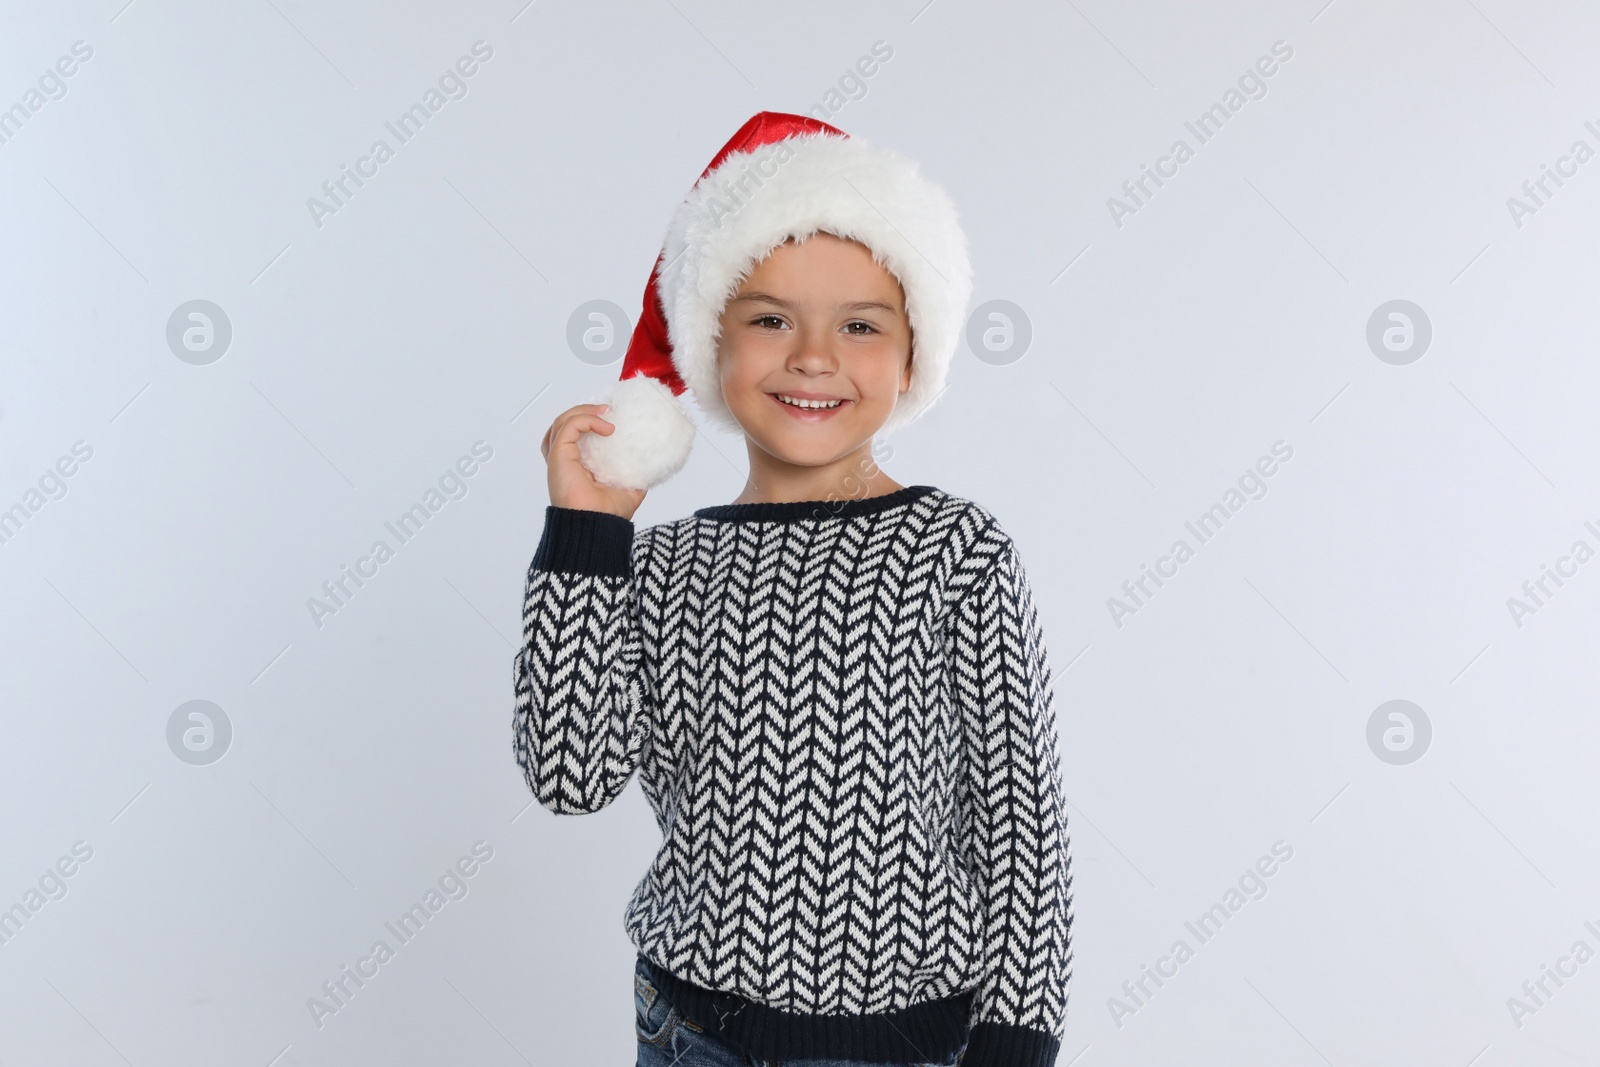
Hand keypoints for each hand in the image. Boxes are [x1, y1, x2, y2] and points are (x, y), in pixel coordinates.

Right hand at [541, 403, 647, 519]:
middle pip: (563, 425)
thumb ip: (636, 477)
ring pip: (561, 421)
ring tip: (606, 412)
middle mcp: (564, 462)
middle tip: (607, 410)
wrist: (599, 526)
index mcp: (576, 468)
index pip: (573, 437)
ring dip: (583, 411)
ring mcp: (559, 458)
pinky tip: (607, 428)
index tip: (609, 416)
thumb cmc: (608, 516)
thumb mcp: (630, 491)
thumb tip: (650, 467)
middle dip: (583, 411)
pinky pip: (568, 426)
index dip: (586, 421)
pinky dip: (586, 419)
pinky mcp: (559, 456)